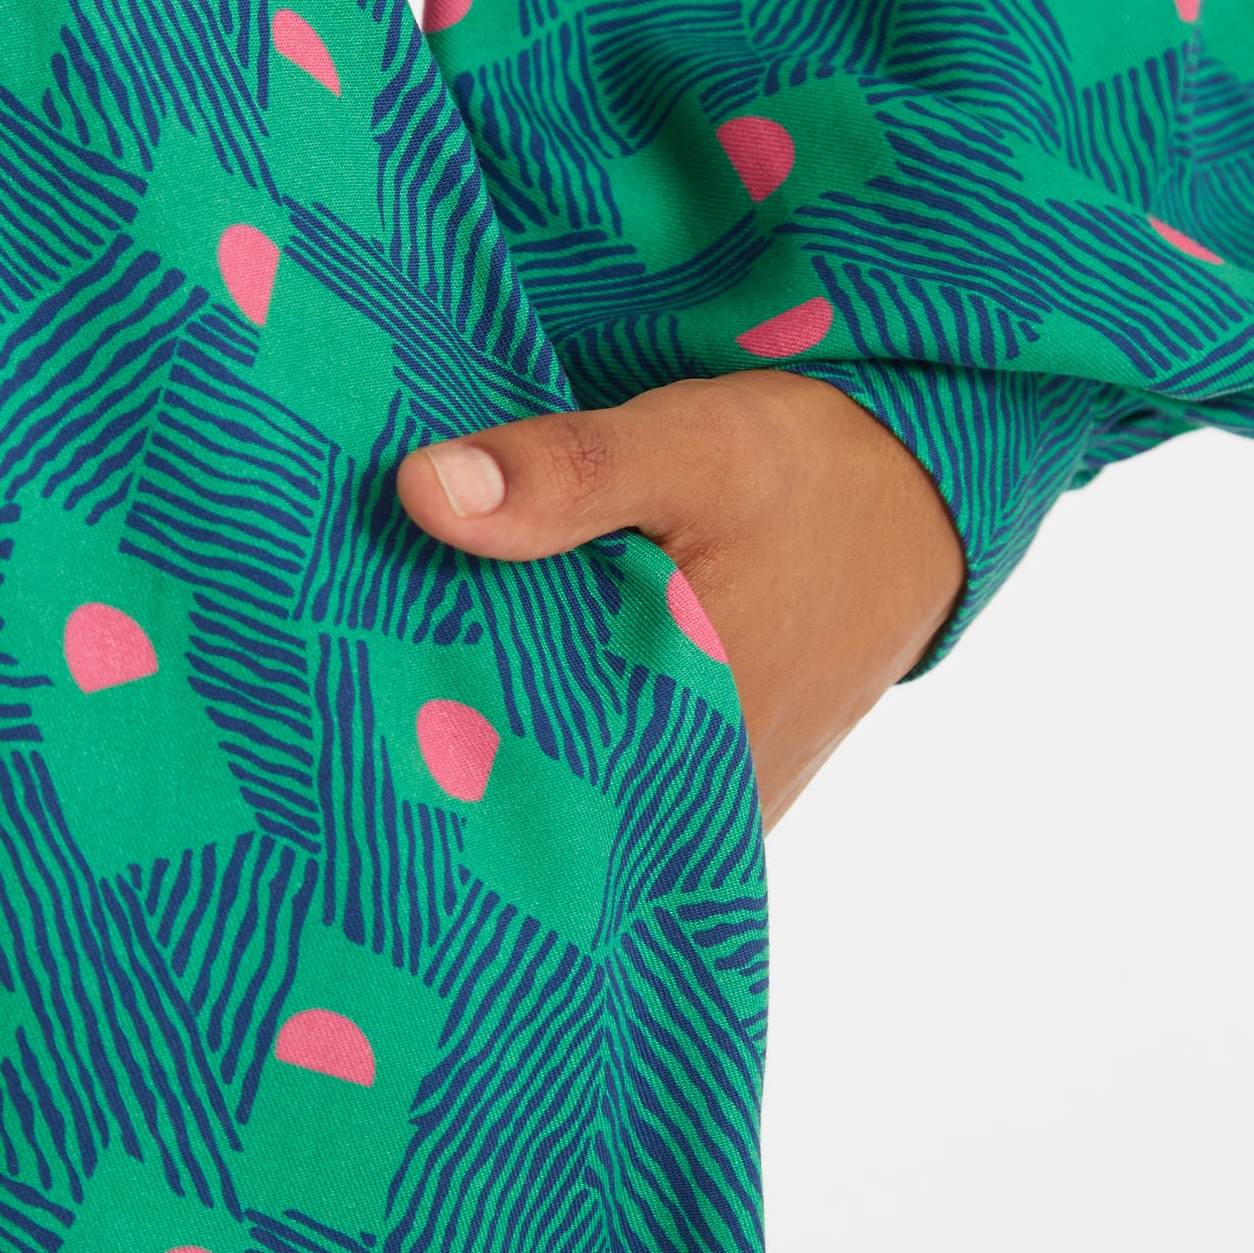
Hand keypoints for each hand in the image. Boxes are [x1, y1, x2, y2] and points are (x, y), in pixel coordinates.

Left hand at [395, 371, 964, 827]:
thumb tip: (422, 491)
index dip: (414, 747)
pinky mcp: (718, 787)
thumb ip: (565, 472)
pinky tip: (489, 698)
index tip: (334, 703)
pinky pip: (615, 792)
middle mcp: (700, 800)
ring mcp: (712, 806)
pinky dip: (554, 750)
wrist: (920, 497)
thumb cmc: (812, 474)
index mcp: (683, 733)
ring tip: (393, 699)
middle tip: (344, 698)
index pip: (510, 781)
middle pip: (534, 801)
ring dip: (500, 756)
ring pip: (573, 803)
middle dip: (444, 759)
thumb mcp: (694, 446)